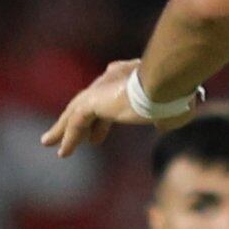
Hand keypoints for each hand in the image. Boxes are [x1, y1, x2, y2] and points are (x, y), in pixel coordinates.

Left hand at [41, 60, 185, 159]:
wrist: (168, 81)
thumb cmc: (178, 93)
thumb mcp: (178, 106)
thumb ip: (169, 114)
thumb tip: (165, 124)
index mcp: (131, 76)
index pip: (111, 96)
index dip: (103, 119)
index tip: (97, 137)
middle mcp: (113, 78)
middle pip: (89, 103)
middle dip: (80, 122)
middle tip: (73, 137)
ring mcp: (101, 88)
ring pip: (76, 111)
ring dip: (63, 129)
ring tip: (50, 144)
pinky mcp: (94, 99)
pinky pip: (75, 122)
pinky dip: (68, 136)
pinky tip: (63, 152)